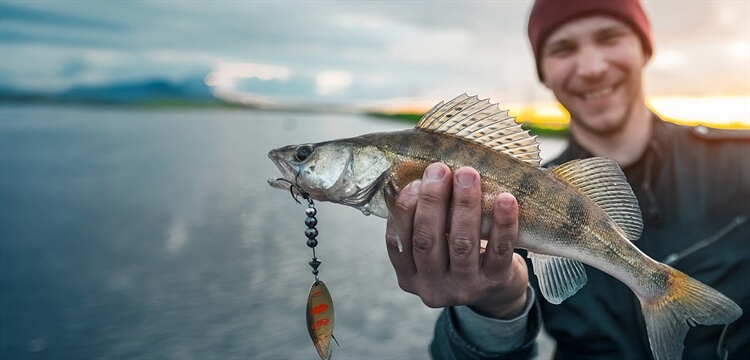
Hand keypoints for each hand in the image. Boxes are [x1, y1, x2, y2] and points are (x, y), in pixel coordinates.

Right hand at [385, 163, 528, 318]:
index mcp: (409, 276)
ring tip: (468, 175)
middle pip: (426, 241)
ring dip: (464, 205)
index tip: (414, 181)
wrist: (497, 291)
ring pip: (462, 244)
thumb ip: (423, 222)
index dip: (403, 210)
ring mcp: (464, 288)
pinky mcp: (495, 283)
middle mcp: (432, 286)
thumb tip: (423, 174)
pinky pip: (499, 250)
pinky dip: (502, 223)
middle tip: (439, 169)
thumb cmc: (457, 257)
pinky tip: (505, 199)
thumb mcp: (434, 249)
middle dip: (432, 200)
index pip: (397, 242)